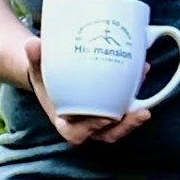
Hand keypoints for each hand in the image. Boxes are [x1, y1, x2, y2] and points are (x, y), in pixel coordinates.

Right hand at [25, 37, 150, 147]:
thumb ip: (35, 58)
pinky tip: (143, 71)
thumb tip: (32, 44)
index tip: (104, 118)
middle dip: (127, 126)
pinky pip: (128, 107)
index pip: (79, 134)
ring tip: (147, 92)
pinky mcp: (114, 110)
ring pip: (122, 124)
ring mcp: (102, 121)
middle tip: (141, 113)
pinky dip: (137, 93)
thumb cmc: (45, 77)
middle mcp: (86, 127)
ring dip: (137, 112)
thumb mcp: (37, 69)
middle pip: (109, 134)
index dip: (93, 129)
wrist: (52, 77)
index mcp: (66, 125)